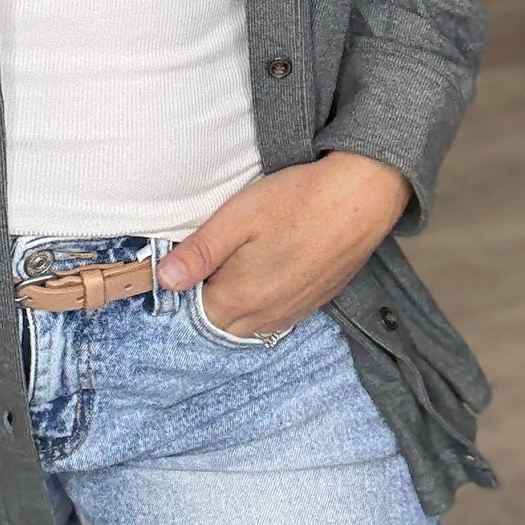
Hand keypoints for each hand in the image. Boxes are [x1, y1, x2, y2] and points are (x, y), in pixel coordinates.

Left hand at [156, 154, 411, 339]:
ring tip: (235, 267)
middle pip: (220, 323)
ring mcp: (293, 312)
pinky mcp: (314, 303)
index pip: (194, 312)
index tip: (187, 262)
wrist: (360, 199)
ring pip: (249, 325)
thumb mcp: (238, 217)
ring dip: (235, 306)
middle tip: (209, 262)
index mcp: (240, 298)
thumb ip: (200, 252)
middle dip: (208, 300)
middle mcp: (266, 316)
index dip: (186, 288)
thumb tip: (164, 280)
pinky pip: (277, 320)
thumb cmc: (296, 201)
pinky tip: (265, 277)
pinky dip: (262, 307)